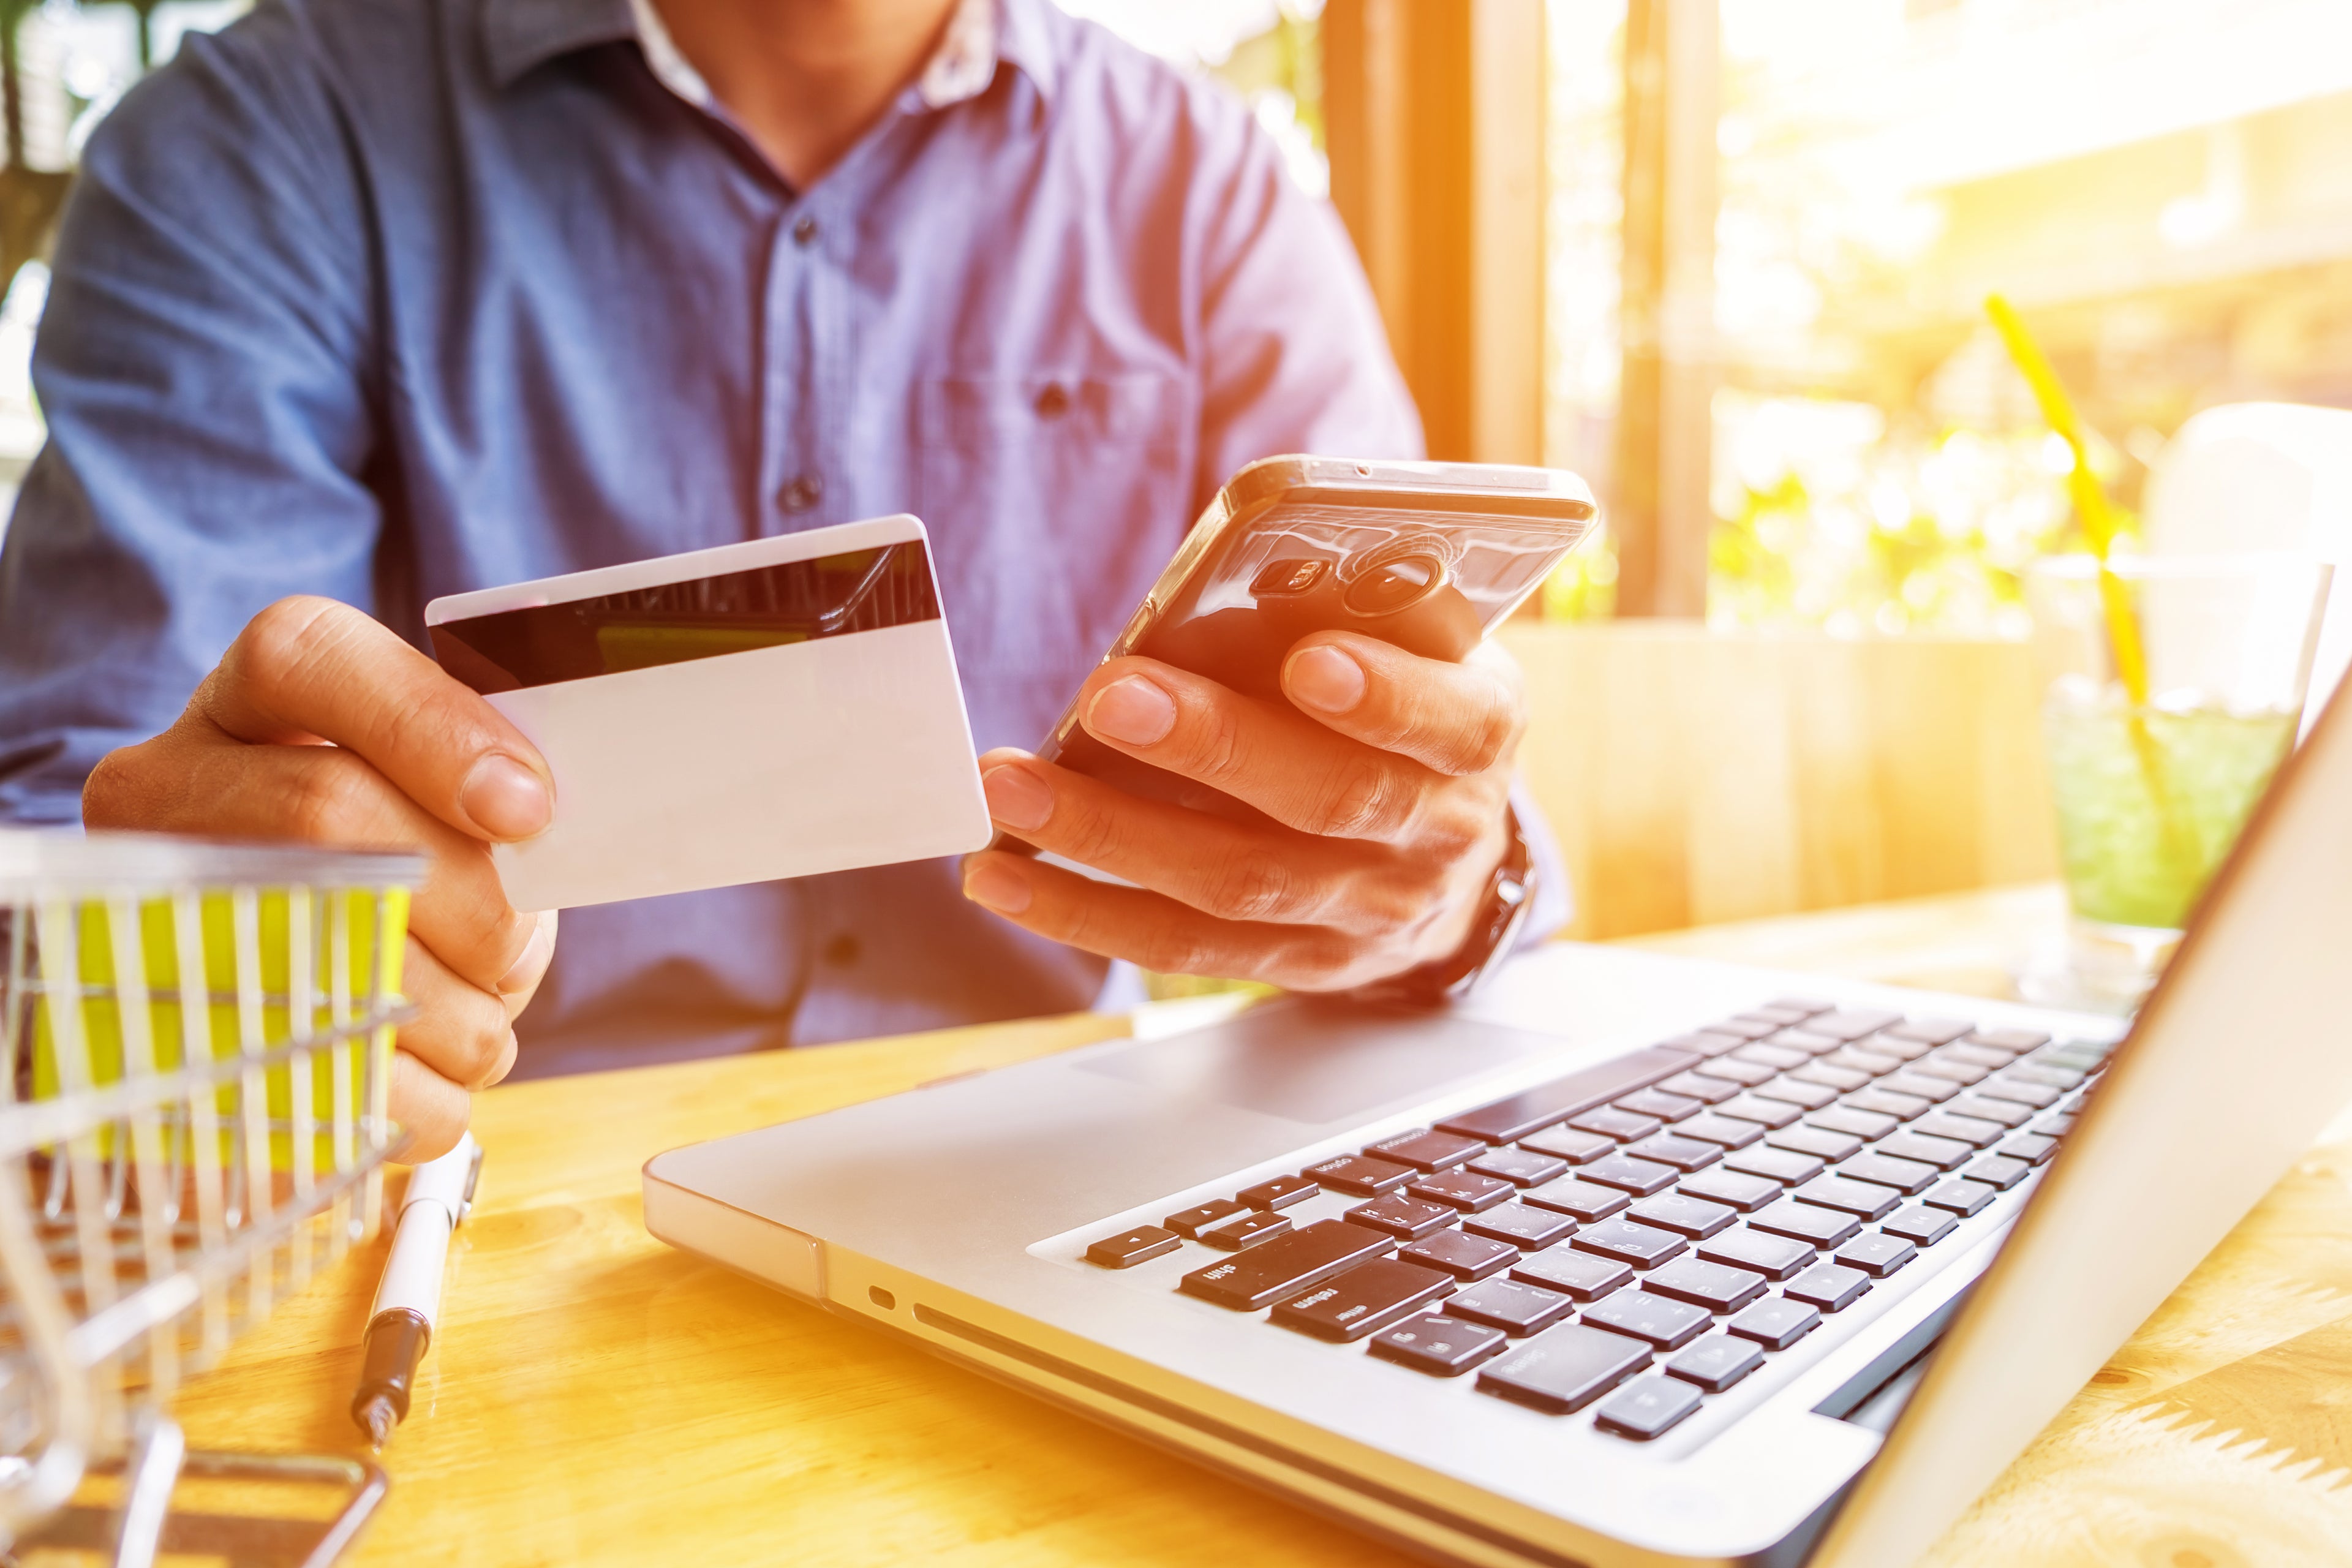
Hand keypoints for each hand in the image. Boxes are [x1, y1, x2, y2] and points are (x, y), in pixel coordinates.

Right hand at [82, 597, 557, 1160]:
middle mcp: (168, 792)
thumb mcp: (441, 802)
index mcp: (248, 705)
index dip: (431, 727)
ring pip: (335, 951)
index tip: (529, 811)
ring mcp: (148, 913)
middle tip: (511, 949)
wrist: (291, 997)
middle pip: (328, 810)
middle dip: (468, 900)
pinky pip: (335, 1077)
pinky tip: (434, 1074)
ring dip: (460, 1013)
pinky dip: (427, 1094)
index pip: (306, 657)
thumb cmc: (406, 873)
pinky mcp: (174, 1046)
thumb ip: (484, 793)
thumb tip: (532, 829)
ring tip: (476, 1017)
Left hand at [959, 632, 1521, 989]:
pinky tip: (1005, 876)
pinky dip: (1084, 912)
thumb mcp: (1432, 650)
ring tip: (1014, 789)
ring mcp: (1362, 913)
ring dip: (1112, 834)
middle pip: (1327, 802)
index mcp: (1476, 736)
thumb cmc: (1416, 719)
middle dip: (1214, 748)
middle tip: (1111, 698)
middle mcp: (1431, 835)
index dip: (1384, 697)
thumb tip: (1269, 562)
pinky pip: (1183, 946)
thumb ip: (1372, 608)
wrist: (1454, 865)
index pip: (1445, 722)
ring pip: (1237, 883)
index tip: (1310, 660)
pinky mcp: (1294, 964)